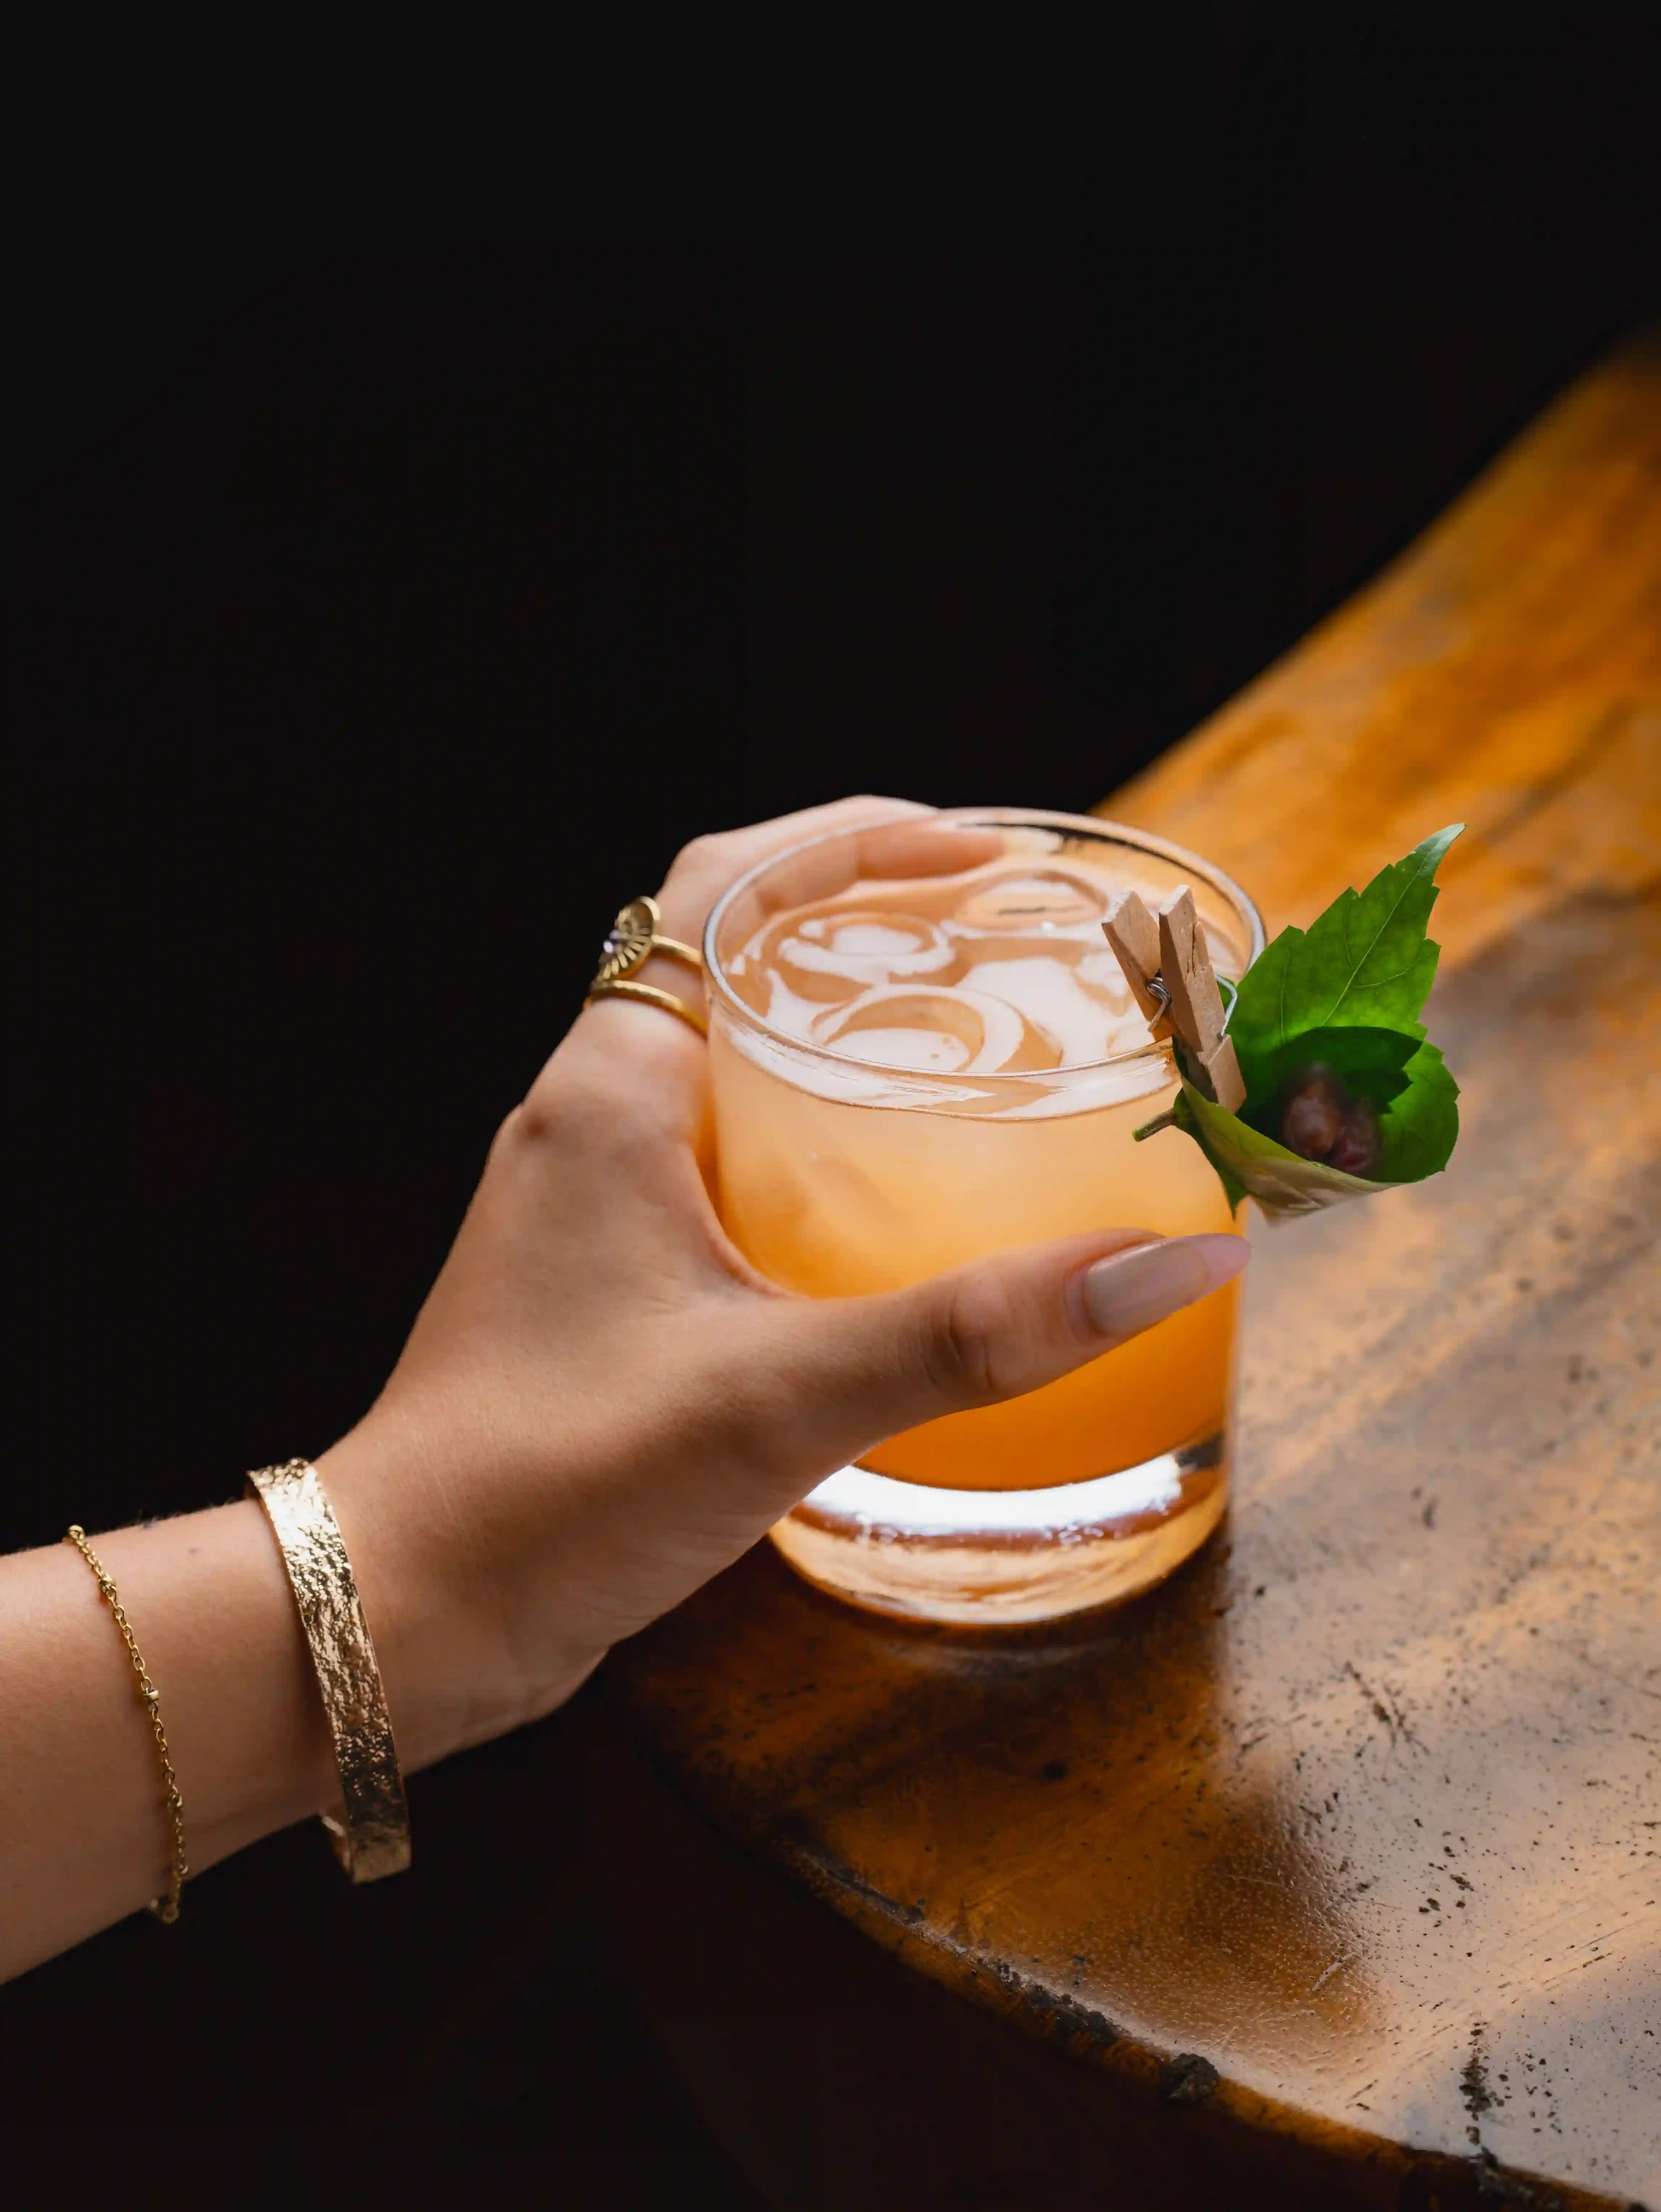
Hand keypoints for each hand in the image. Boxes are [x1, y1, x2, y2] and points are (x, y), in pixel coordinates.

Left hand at [322, 798, 1248, 1771]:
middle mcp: (594, 1117)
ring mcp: (598, 1196)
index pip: (724, 883)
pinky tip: (898, 1199)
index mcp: (610, 1088)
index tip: (984, 855)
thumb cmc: (552, 1485)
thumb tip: (1168, 1263)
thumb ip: (975, 1329)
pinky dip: (818, 1140)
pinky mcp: (613, 1272)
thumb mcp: (783, 1395)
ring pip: (733, 1057)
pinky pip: (727, 1155)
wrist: (414, 1606)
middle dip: (869, 923)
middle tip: (1003, 949)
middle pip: (735, 952)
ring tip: (972, 1052)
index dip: (857, 839)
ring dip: (842, 1032)